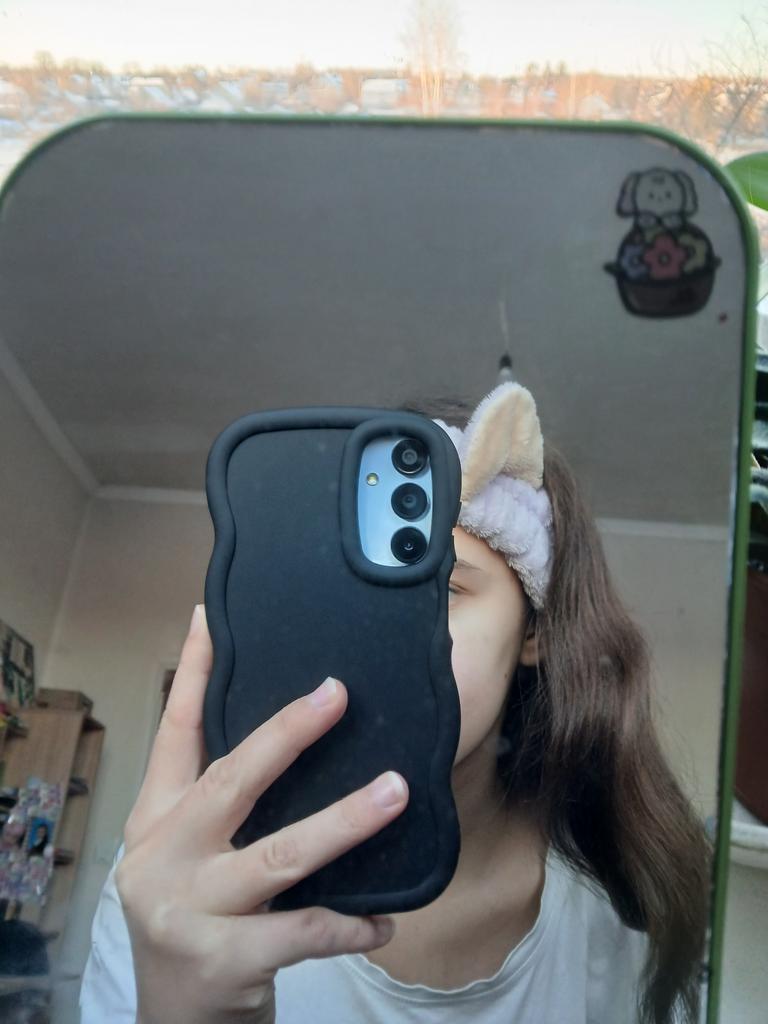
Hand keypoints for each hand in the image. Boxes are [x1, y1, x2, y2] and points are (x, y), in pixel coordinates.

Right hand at [117, 604, 408, 1023]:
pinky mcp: (221, 961)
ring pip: (278, 854)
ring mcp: (187, 910)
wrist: (177, 1016)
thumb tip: (294, 732)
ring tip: (395, 791)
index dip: (193, 672)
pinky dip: (348, 924)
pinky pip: (302, 933)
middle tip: (338, 693)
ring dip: (343, 822)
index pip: (175, 731)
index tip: (209, 615)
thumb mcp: (191, 852)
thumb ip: (225, 800)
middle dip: (287, 733)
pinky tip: (384, 918)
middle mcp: (163, 856)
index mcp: (157, 818)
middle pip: (230, 781)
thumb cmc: (197, 915)